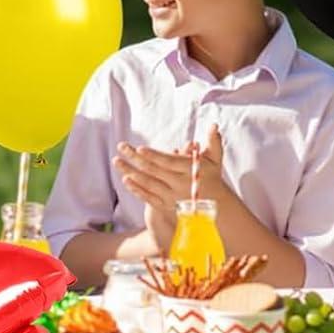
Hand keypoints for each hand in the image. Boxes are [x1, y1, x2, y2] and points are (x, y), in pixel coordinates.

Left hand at [113, 126, 224, 250]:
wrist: (214, 207)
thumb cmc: (212, 177)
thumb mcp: (215, 160)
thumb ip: (213, 142)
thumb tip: (214, 125)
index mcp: (190, 170)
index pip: (169, 162)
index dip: (154, 156)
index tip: (139, 148)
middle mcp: (180, 184)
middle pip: (154, 170)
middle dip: (135, 158)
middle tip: (121, 146)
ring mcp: (172, 196)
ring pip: (148, 184)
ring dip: (131, 172)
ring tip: (117, 161)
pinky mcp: (167, 205)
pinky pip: (149, 197)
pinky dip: (137, 189)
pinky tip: (125, 179)